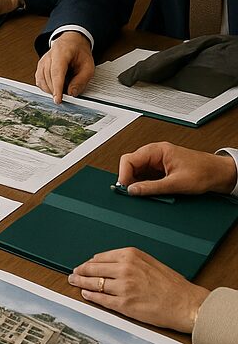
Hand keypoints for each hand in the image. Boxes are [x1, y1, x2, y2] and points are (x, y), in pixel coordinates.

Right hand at [35, 31, 93, 103]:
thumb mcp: (88, 66)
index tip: (58, 99)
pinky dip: (47, 88)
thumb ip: (81, 81)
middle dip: (57, 91)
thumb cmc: (79, 53)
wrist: (71, 42)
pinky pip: (40, 82)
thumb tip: (71, 93)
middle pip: (48, 79)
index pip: (57, 72)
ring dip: (52, 90)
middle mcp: (48, 57)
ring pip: (42, 82)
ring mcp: (42, 62)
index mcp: (61, 53)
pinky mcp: (40, 68)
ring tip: (64, 88)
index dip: (57, 87)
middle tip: (68, 95)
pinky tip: (55, 87)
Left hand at [68, 248, 208, 333]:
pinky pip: (101, 299)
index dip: (89, 263)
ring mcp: (123, 287)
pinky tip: (86, 294)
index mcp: (130, 255)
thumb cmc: (172, 284)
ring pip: (94, 283)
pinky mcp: (124, 304)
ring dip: (81, 282)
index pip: (100, 257)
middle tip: (73, 273)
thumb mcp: (149, 262)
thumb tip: (106, 262)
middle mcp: (124, 269)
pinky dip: (91, 296)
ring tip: (74, 282)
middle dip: (80, 271)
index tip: (84, 265)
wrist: (186, 304)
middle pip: (93, 269)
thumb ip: (128, 260)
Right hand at [117, 142, 237, 196]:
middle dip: (130, 179)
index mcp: (156, 150)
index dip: (123, 174)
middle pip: (131, 165)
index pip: (128, 159)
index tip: (124, 188)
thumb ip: (152, 187)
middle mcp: (155, 153)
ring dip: (138, 182)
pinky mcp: (162, 168)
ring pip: (138, 171)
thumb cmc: (204, 172)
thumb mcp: (176, 183)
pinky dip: (146, 184)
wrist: (220, 174)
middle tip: (133, 193)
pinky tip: (151, 191)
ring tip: (144, 193)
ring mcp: (158, 161)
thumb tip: (133, 190)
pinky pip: (146, 175)